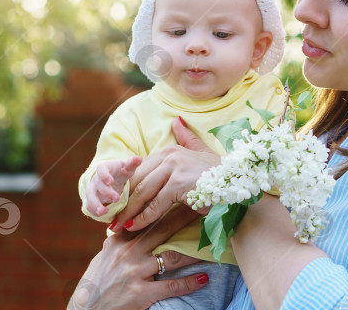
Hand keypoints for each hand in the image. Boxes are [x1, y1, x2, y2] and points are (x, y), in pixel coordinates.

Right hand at [69, 205, 206, 309]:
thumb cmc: (96, 282)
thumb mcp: (104, 256)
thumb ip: (120, 240)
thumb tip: (130, 224)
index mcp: (119, 240)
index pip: (146, 218)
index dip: (165, 205)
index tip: (181, 195)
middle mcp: (128, 252)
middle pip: (163, 230)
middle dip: (184, 218)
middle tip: (203, 208)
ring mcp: (135, 272)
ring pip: (172, 257)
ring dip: (193, 252)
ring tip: (210, 245)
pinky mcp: (140, 293)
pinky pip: (171, 286)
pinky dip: (190, 283)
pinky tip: (204, 278)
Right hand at [84, 155, 142, 216]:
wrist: (113, 178)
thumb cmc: (121, 171)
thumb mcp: (127, 167)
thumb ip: (132, 163)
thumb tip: (139, 158)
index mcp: (104, 168)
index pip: (101, 170)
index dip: (104, 175)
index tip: (110, 181)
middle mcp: (96, 179)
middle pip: (97, 185)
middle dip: (106, 192)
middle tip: (116, 198)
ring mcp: (93, 190)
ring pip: (90, 197)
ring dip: (95, 204)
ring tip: (103, 211)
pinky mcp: (92, 200)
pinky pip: (89, 206)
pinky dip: (93, 211)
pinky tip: (102, 214)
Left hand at [109, 117, 219, 232]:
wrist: (237, 186)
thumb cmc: (219, 173)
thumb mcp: (201, 152)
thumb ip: (187, 138)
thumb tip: (176, 120)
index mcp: (170, 149)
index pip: (139, 169)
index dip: (126, 187)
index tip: (115, 202)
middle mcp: (170, 155)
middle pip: (137, 180)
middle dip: (122, 200)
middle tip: (110, 216)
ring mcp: (174, 168)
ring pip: (143, 192)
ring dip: (128, 211)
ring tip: (118, 225)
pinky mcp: (179, 184)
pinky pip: (156, 203)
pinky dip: (143, 217)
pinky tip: (134, 226)